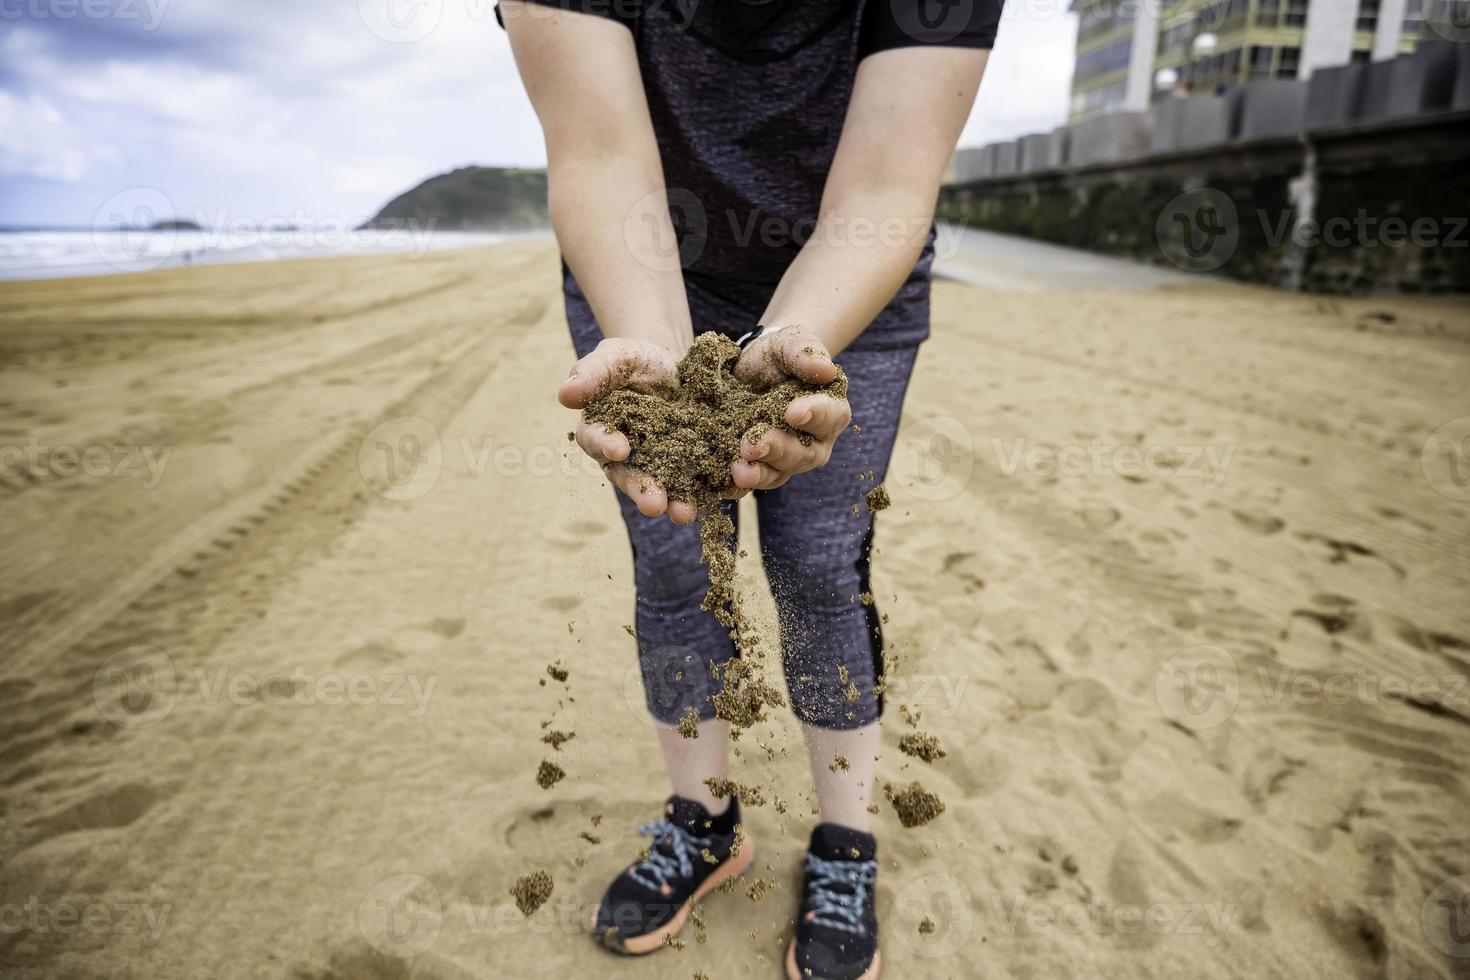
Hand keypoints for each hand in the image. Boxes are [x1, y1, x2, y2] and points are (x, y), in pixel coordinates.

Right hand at [559, 337, 697, 524]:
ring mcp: (659, 466)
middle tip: (654, 503)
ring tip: (685, 513)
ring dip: (674, 502)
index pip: (597, 441)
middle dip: (642, 489)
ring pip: (663, 488)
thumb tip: (564, 394)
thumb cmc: (637, 360)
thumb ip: (593, 373)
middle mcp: (626, 458)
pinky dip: (709, 491)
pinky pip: (699, 482)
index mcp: (600, 431)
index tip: (619, 449)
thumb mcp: (616, 357)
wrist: (677, 366)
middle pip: (630, 476)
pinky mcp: (691, 467)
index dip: (606, 445)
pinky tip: (720, 495)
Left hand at [730, 325, 851, 491]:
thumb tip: (826, 368)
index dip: (813, 415)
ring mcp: (784, 460)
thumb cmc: (777, 355)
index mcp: (829, 411)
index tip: (793, 412)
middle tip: (754, 444)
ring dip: (758, 474)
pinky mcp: (757, 468)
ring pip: (777, 474)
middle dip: (778, 449)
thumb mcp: (789, 344)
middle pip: (803, 454)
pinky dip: (735, 487)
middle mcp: (812, 443)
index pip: (829, 416)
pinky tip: (722, 486)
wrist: (747, 368)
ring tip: (739, 471)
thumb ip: (805, 353)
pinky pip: (749, 483)